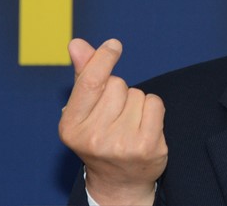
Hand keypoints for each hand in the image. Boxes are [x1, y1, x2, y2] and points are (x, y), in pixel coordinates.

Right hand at [59, 38, 167, 205]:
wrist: (120, 182)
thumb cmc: (100, 138)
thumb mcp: (84, 112)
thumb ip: (83, 76)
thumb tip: (77, 44)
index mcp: (71, 126)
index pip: (91, 82)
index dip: (103, 59)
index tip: (114, 45)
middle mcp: (94, 137)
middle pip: (117, 85)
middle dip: (119, 92)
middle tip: (115, 115)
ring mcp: (121, 144)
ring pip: (137, 94)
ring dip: (136, 103)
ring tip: (128, 124)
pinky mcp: (146, 146)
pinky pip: (155, 104)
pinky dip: (152, 109)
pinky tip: (144, 127)